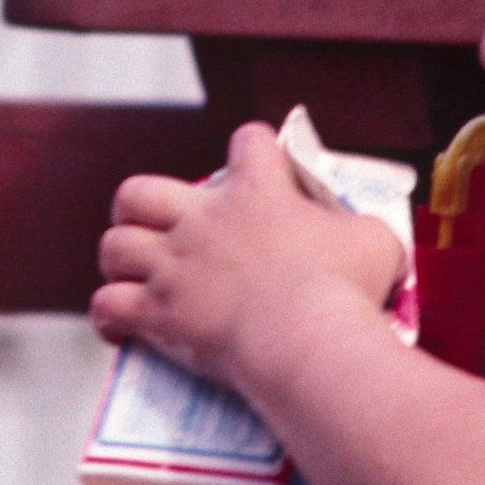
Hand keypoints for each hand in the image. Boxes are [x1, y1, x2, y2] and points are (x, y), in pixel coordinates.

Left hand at [90, 120, 404, 384]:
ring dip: (120, 260)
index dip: (255, 150)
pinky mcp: (158, 312)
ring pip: (115, 246)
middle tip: (158, 226)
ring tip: (133, 276)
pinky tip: (117, 328)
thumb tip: (365, 240)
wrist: (304, 341)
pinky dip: (108, 317)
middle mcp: (203, 221)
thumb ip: (362, 230)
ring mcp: (174, 266)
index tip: (260, 167)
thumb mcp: (376, 244)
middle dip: (139, 206)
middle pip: (140, 191)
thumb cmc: (345, 291)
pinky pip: (108, 306)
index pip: (249, 142)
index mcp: (258, 192)